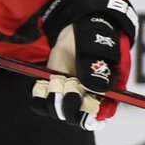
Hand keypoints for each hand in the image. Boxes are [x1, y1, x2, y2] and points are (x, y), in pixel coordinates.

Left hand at [31, 0, 137, 128]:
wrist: (77, 27)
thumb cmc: (95, 35)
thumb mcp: (99, 47)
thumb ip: (97, 67)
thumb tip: (97, 90)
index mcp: (106, 91)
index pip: (99, 115)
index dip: (88, 116)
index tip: (82, 103)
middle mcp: (87, 97)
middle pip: (75, 117)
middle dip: (67, 105)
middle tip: (67, 84)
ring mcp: (68, 94)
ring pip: (56, 111)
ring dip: (52, 99)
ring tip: (56, 79)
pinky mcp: (52, 88)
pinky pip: (40, 102)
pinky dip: (38, 95)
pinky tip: (42, 83)